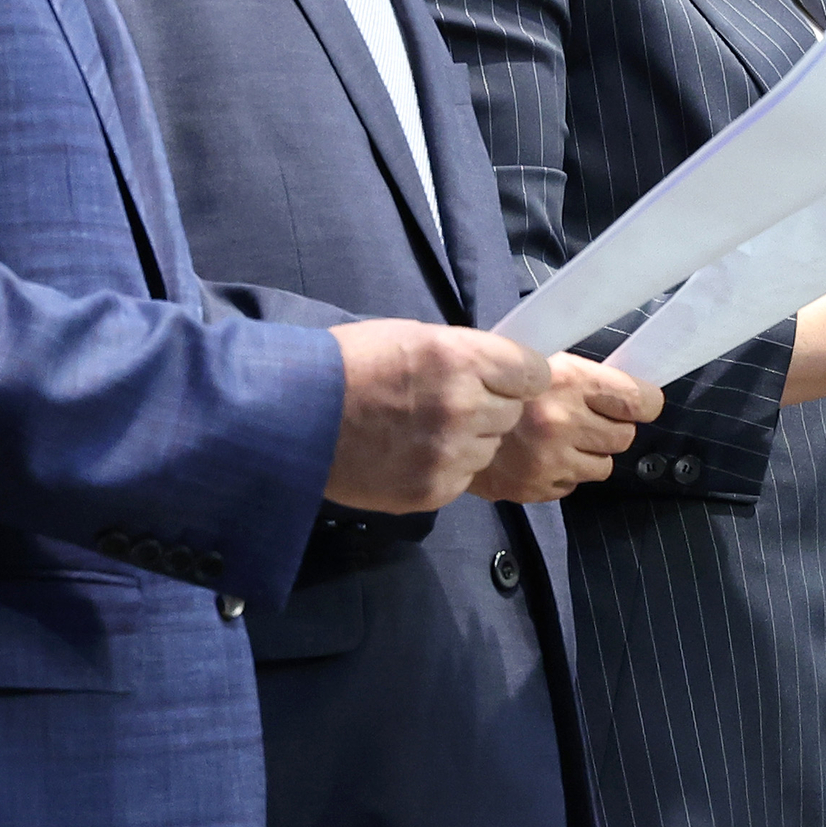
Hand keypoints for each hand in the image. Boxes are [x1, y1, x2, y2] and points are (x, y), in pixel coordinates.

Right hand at [325, 321, 547, 514]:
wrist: (293, 416)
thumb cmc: (348, 365)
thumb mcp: (413, 337)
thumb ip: (465, 356)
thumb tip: (502, 372)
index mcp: (460, 359)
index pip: (532, 373)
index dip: (518, 376)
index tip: (505, 379)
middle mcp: (462, 407)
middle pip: (513, 413)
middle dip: (490, 407)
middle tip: (449, 403)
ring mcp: (448, 453)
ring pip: (489, 448)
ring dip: (469, 439)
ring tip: (424, 429)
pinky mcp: (433, 490)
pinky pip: (464, 476)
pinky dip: (446, 467)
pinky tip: (411, 452)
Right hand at [471, 354, 656, 503]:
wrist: (438, 419)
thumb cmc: (491, 382)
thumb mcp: (536, 359)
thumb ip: (580, 376)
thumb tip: (632, 392)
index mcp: (567, 380)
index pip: (638, 401)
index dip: (644, 402)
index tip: (641, 403)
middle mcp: (564, 422)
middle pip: (624, 437)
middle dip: (612, 428)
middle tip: (590, 418)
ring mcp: (551, 460)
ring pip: (603, 467)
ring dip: (590, 454)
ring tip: (562, 438)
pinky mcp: (537, 488)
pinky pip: (572, 485)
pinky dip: (564, 473)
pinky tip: (541, 456)